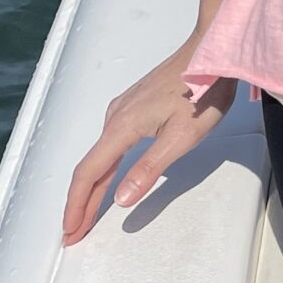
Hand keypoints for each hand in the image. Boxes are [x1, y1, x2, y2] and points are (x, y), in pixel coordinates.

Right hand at [62, 42, 236, 245]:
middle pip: (91, 167)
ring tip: (87, 212)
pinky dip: (103, 166)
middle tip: (74, 231)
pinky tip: (108, 176)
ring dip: (91, 186)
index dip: (77, 205)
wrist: (211, 52)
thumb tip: (121, 198)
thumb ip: (148, 169)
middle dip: (81, 202)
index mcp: (123, 126)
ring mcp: (125, 108)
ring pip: (100, 154)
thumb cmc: (203, 90)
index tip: (70, 230)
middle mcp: (117, 116)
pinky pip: (110, 141)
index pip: (89, 174)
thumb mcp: (181, 137)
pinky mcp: (135, 104)